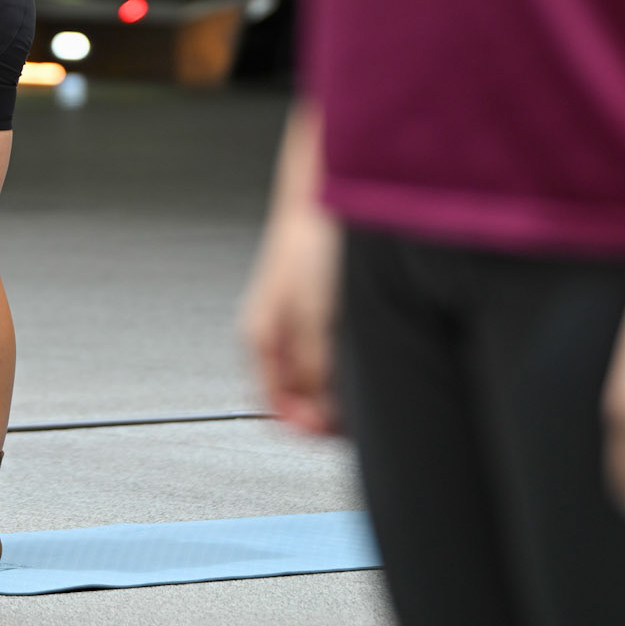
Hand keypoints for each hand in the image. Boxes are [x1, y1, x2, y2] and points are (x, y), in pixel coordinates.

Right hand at [239, 104, 343, 436]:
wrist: (325, 192)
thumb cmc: (311, 244)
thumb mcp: (315, 318)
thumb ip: (314, 371)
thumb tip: (320, 416)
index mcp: (259, 338)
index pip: (273, 405)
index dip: (305, 427)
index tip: (333, 433)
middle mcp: (274, 332)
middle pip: (296, 395)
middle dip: (325, 411)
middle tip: (356, 418)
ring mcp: (295, 320)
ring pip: (314, 375)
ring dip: (337, 389)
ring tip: (364, 390)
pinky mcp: (317, 307)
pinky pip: (328, 353)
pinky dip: (345, 364)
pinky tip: (365, 360)